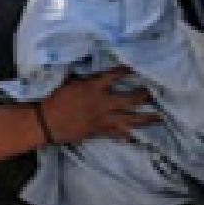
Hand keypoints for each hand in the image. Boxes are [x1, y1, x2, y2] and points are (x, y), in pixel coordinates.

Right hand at [37, 70, 158, 145]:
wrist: (45, 121)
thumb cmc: (54, 99)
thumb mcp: (69, 81)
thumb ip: (85, 78)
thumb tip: (93, 70)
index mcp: (93, 87)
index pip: (116, 75)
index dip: (128, 70)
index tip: (138, 67)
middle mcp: (102, 103)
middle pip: (131, 99)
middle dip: (144, 96)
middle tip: (154, 94)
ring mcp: (102, 119)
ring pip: (130, 119)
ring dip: (146, 118)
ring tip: (158, 117)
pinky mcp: (98, 131)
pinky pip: (117, 134)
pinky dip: (127, 135)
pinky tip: (137, 137)